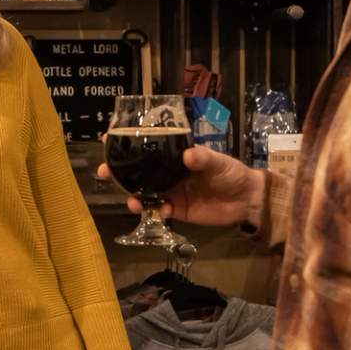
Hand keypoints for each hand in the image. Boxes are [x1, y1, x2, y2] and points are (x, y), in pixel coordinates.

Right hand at [97, 146, 264, 228]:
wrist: (246, 200)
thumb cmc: (232, 173)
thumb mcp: (219, 162)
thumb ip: (203, 158)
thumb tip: (188, 155)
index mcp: (175, 156)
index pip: (149, 147)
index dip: (128, 143)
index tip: (108, 139)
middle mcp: (169, 173)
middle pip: (139, 171)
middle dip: (119, 172)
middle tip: (104, 172)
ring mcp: (171, 191)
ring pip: (145, 192)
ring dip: (134, 196)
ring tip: (132, 201)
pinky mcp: (178, 210)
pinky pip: (160, 210)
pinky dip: (157, 210)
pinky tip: (163, 210)